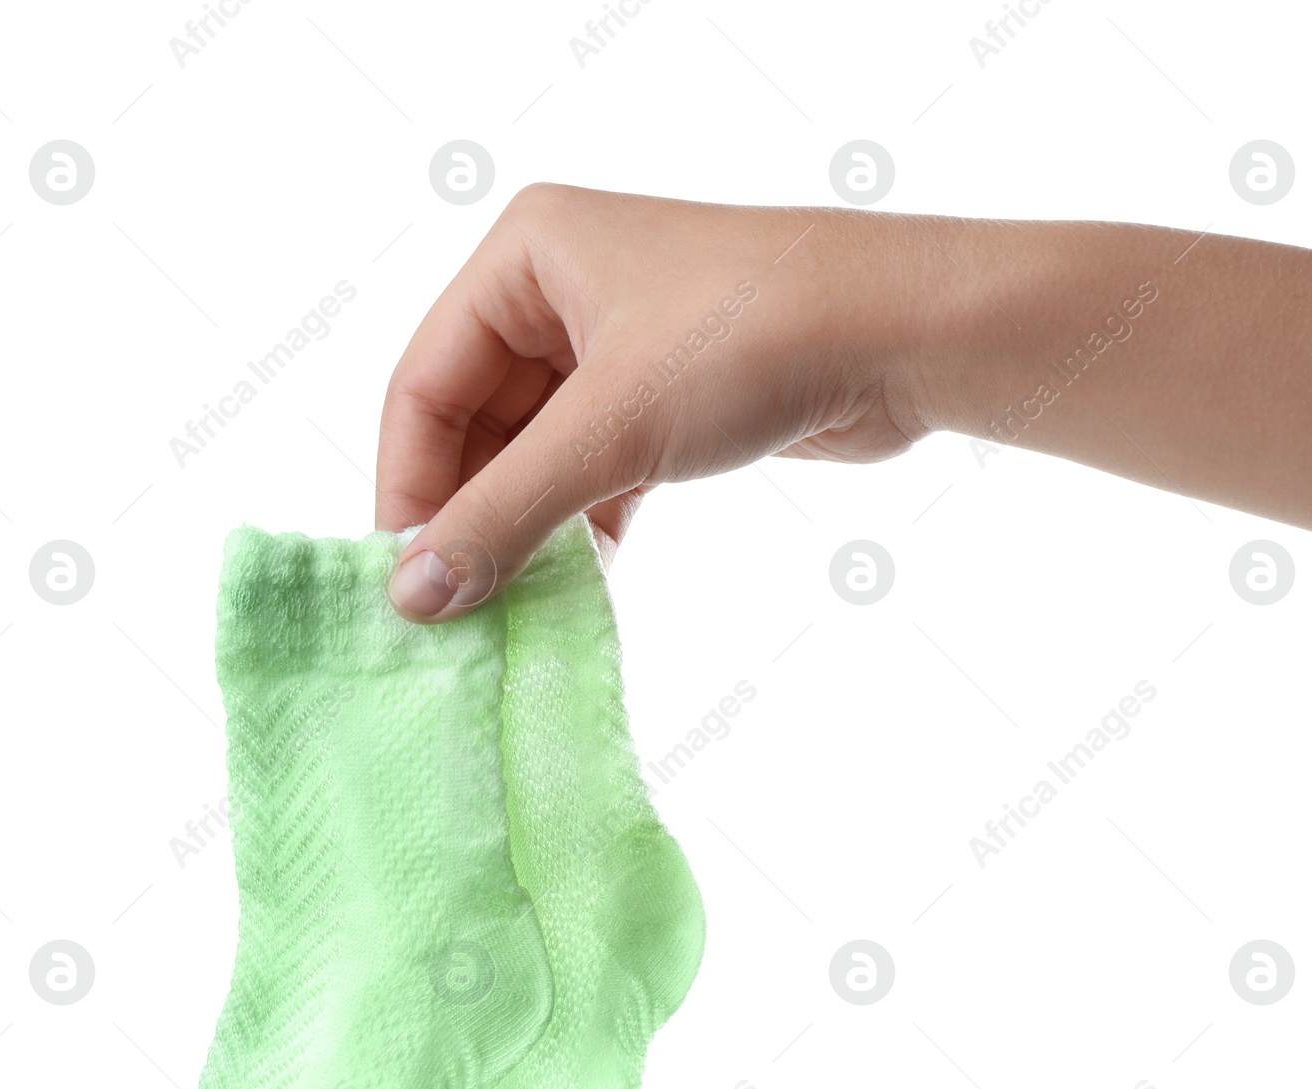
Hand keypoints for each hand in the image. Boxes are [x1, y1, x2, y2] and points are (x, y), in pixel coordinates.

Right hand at [375, 184, 936, 619]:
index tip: (406, 582)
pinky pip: (593, 469)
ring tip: (510, 606)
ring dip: (525, 527)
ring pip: (536, 453)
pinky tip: (580, 580)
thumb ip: (505, 514)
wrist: (906, 335)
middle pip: (475, 424)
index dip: (409, 488)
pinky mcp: (665, 398)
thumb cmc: (755, 338)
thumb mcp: (612, 428)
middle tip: (456, 608)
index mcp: (525, 258)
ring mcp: (616, 346)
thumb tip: (412, 595)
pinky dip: (582, 523)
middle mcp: (561, 292)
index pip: (423, 385)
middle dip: (469, 515)